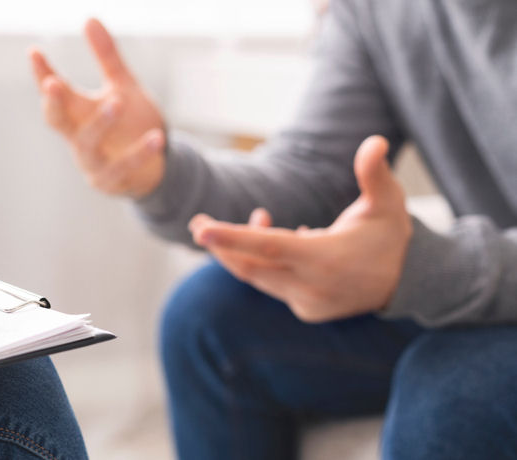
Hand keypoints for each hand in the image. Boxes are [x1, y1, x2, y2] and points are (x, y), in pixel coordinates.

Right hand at [29, 18, 165, 196]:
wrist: (154, 167)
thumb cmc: (131, 124)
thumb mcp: (122, 86)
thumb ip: (106, 57)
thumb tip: (89, 18)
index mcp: (76, 113)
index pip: (54, 93)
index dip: (42, 74)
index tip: (34, 53)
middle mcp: (77, 137)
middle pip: (57, 121)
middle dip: (54, 103)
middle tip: (53, 83)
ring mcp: (91, 162)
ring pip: (88, 143)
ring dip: (101, 122)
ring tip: (117, 100)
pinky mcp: (112, 180)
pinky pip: (124, 166)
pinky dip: (140, 152)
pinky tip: (156, 137)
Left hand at [188, 136, 412, 321]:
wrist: (408, 284)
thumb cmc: (392, 235)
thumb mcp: (389, 202)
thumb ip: (374, 174)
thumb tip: (375, 141)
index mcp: (325, 259)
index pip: (269, 246)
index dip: (233, 237)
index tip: (202, 229)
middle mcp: (311, 286)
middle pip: (251, 265)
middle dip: (221, 244)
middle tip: (198, 222)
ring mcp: (306, 302)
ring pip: (257, 276)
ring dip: (242, 249)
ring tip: (253, 215)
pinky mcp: (305, 309)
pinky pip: (271, 284)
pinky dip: (262, 262)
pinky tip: (274, 235)